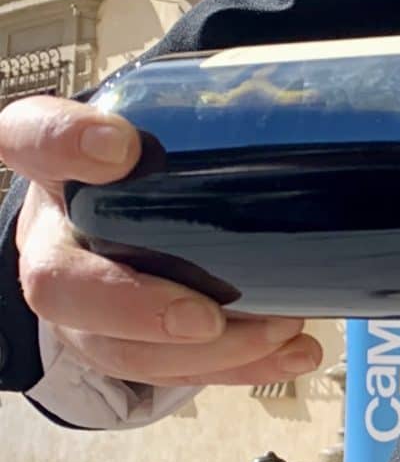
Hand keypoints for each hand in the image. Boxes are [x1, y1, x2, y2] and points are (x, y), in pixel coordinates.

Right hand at [2, 95, 323, 390]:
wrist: (131, 204)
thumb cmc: (155, 157)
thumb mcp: (163, 120)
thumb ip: (205, 107)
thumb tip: (307, 89)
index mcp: (54, 162)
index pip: (31, 139)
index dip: (62, 145)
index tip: (119, 147)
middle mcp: (52, 235)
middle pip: (57, 283)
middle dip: (134, 309)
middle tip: (204, 317)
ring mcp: (78, 300)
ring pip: (112, 347)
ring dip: (203, 354)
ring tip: (280, 331)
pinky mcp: (115, 345)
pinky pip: (163, 372)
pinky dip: (236, 368)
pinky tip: (293, 354)